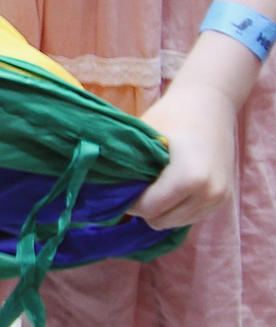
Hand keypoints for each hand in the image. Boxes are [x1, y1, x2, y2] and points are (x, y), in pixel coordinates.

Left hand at [131, 75, 240, 228]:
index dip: (130, 201)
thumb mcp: (145, 138)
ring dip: (162, 210)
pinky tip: (169, 189)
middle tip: (135, 188)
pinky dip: (177, 209)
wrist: (210, 104)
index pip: (149, 209)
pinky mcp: (224, 199)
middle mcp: (209, 192)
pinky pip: (192, 216)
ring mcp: (219, 198)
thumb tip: (102, 188)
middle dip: (145, 208)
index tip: (121, 189)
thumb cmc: (172, 115)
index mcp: (190, 177)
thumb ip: (129, 166)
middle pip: (162, 221)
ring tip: (153, 187)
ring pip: (177, 222)